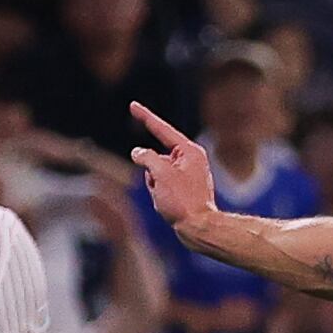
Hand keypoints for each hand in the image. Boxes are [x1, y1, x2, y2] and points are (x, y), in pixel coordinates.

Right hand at [125, 99, 215, 230]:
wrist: (199, 228)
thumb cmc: (183, 201)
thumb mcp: (160, 174)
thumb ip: (146, 157)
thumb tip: (138, 152)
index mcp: (189, 151)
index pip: (162, 129)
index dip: (145, 117)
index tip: (133, 105)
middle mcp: (190, 159)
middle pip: (155, 158)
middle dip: (151, 173)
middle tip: (165, 188)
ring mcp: (187, 174)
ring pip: (155, 173)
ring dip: (153, 185)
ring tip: (167, 199)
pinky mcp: (184, 188)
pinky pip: (161, 185)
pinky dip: (158, 194)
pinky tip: (168, 206)